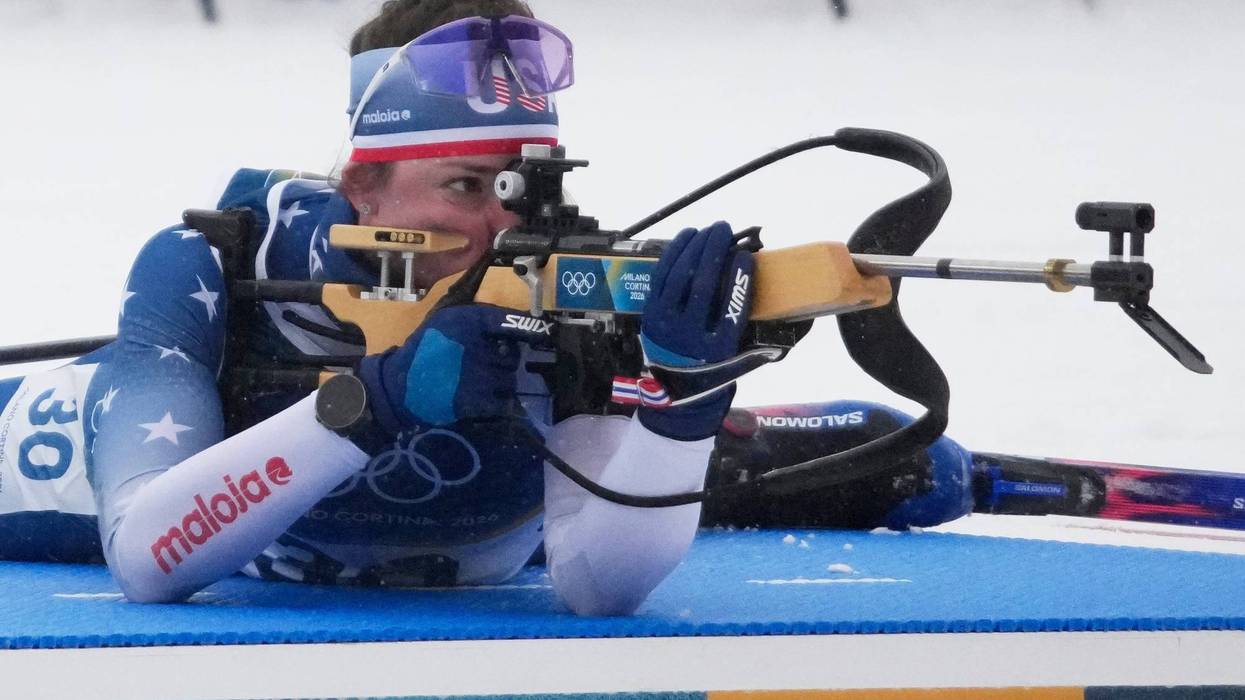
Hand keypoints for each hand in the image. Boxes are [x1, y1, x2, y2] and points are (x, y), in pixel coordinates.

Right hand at [355, 304, 553, 436]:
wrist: (400, 385)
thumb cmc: (424, 348)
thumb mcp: (446, 315)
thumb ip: (474, 304)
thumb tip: (493, 268)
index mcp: (468, 321)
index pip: (511, 322)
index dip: (532, 328)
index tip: (548, 333)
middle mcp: (476, 345)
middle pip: (513, 355)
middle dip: (505, 361)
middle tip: (488, 364)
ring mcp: (476, 375)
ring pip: (509, 380)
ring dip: (501, 383)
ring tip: (481, 383)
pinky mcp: (474, 401)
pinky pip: (503, 402)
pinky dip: (501, 403)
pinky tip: (488, 401)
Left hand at [638, 222, 754, 440]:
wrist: (675, 391)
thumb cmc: (717, 366)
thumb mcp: (740, 356)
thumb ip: (757, 330)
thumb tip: (795, 312)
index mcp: (718, 349)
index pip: (731, 309)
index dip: (740, 280)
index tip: (747, 256)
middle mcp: (689, 336)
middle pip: (702, 285)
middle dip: (713, 251)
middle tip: (724, 228)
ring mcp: (666, 323)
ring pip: (679, 277)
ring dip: (694, 247)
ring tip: (709, 229)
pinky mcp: (650, 313)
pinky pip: (661, 277)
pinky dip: (674, 253)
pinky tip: (687, 237)